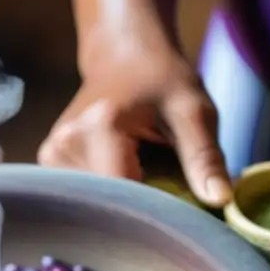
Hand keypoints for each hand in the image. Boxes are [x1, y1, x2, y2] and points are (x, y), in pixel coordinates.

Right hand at [37, 29, 231, 207]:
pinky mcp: (49, 162)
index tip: (180, 215)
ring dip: (124, 203)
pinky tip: (124, 174)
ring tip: (144, 175)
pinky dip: (109, 195)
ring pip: (94, 205)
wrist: (123, 55)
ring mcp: (50, 155)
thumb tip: (221, 201)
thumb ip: (205, 157)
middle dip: (140, 210)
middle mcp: (64, 144)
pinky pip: (84, 196)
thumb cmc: (162, 80)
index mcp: (99, 128)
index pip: (125, 197)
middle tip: (166, 191)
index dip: (155, 213)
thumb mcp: (194, 110)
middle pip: (107, 206)